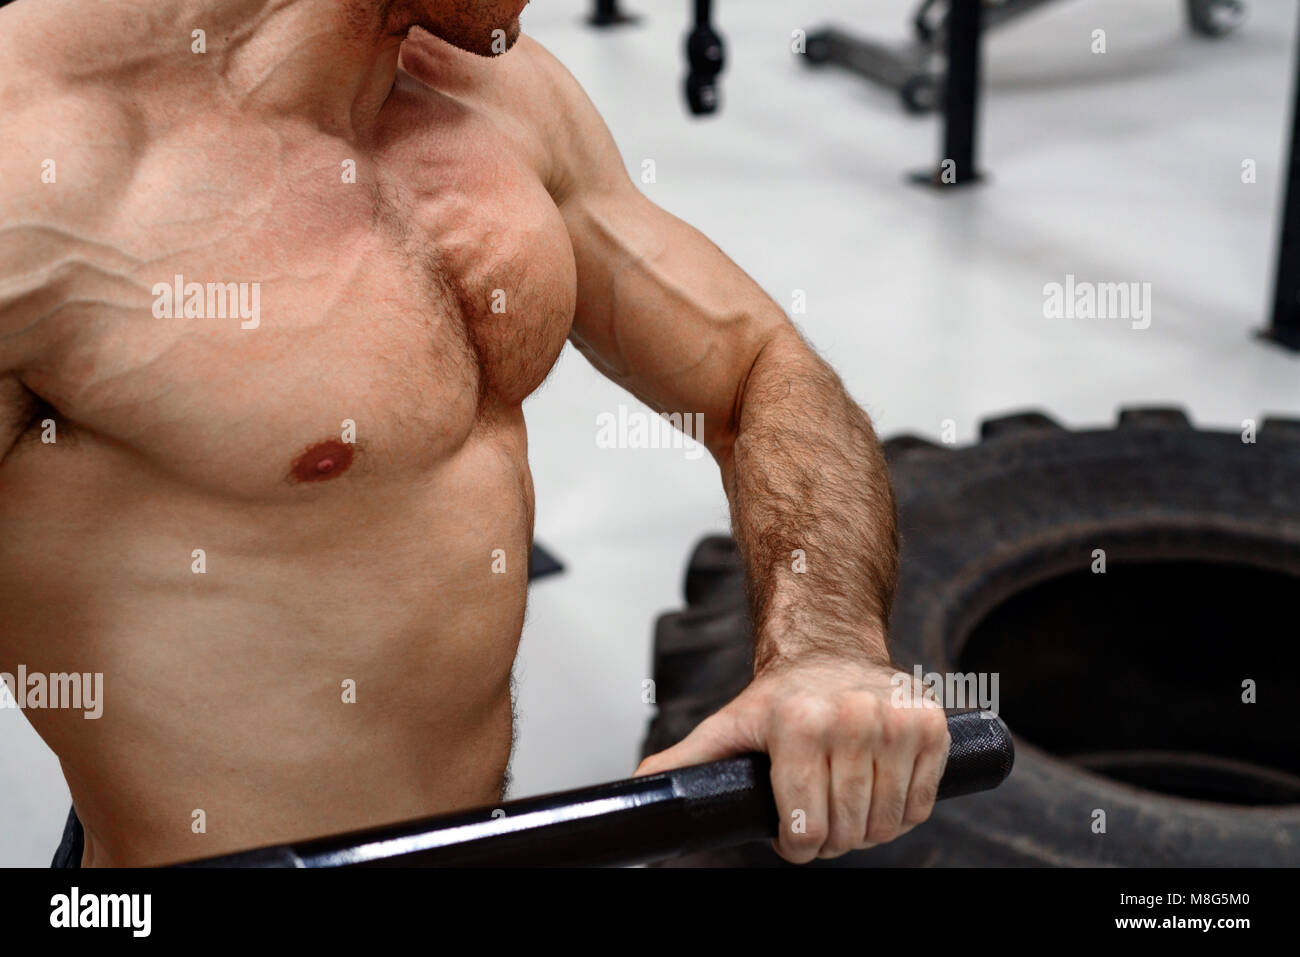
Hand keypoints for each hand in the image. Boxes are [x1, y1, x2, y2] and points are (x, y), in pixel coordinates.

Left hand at [635, 654, 949, 862]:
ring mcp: (896, 722)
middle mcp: (852, 719)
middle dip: (830, 838)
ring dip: (867, 828)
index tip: (790, 831)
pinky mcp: (931, 726)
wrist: (829, 646)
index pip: (805, 830)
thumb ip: (682, 762)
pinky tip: (878, 787)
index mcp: (798, 724)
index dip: (795, 845)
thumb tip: (636, 791)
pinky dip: (902, 810)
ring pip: (887, 823)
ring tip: (845, 799)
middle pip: (847, 832)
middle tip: (817, 814)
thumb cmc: (778, 696)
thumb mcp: (726, 726)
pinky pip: (922, 804)